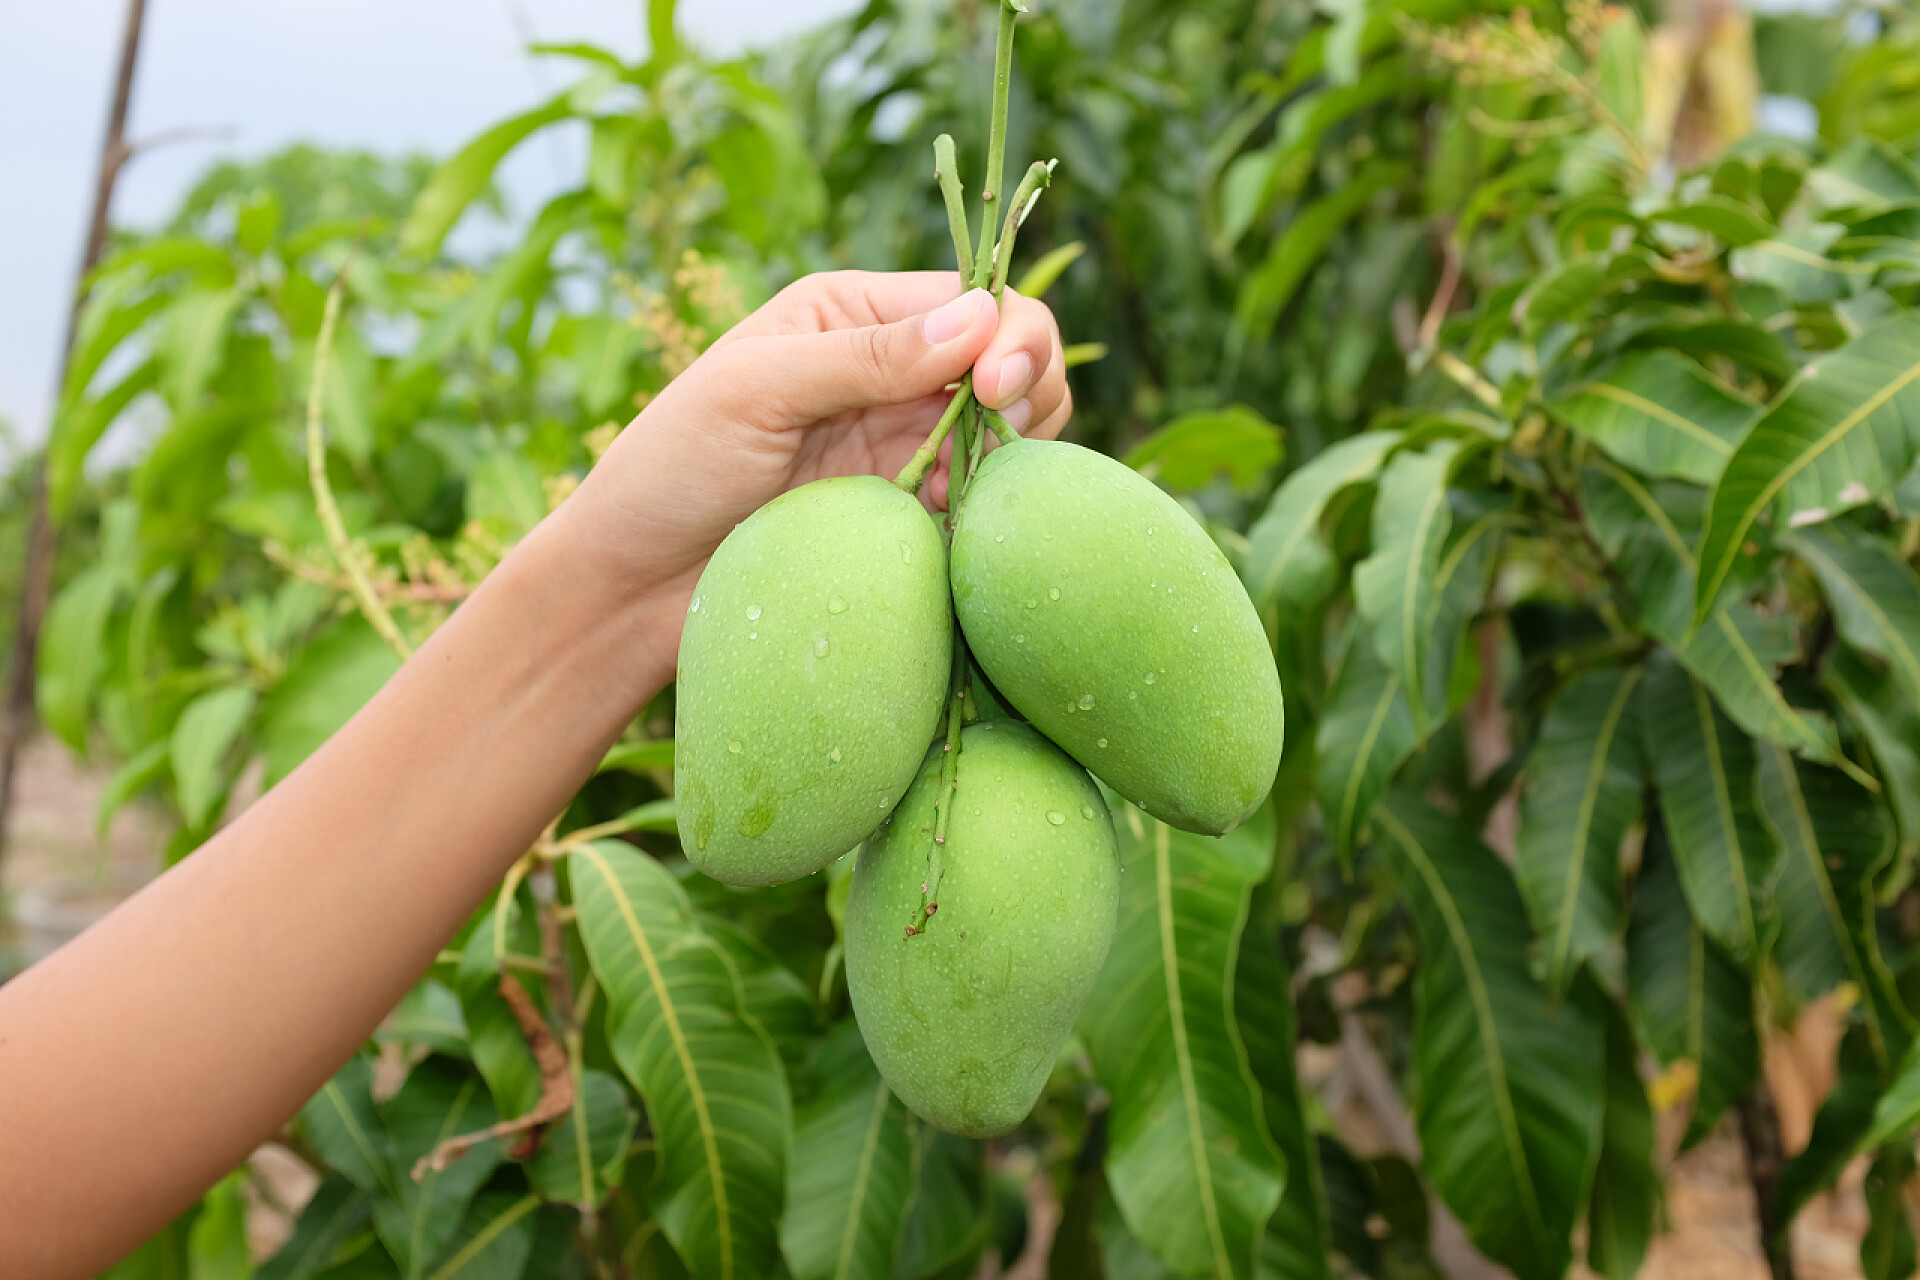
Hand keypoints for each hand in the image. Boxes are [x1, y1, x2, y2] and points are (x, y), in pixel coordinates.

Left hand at [564, 269, 1069, 622]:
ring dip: (1011, 460)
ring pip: (1014, 436)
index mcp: (854, 313)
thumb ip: (865, 356)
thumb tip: (981, 319)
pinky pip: (981, 505)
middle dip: (1027, 393)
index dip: (1010, 337)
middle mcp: (892, 372)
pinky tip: (942, 530)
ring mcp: (905, 446)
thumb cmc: (670, 470)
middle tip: (990, 447)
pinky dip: (986, 515)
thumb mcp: (754, 391)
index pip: (977, 301)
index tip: (993, 391)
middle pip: (1016, 361)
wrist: (633, 589)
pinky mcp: (908, 518)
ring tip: (953, 494)